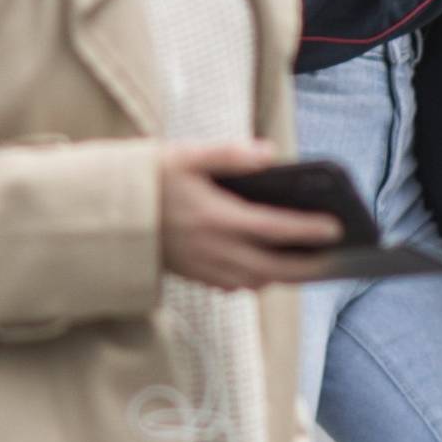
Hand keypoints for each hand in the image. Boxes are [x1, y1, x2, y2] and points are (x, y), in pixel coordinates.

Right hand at [158, 141, 342, 290]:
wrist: (104, 215)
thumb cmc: (148, 179)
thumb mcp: (186, 155)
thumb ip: (231, 155)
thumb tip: (271, 155)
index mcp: (216, 219)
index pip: (275, 229)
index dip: (309, 230)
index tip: (336, 228)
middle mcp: (213, 251)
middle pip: (274, 268)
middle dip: (309, 267)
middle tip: (335, 259)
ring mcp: (203, 269)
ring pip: (256, 282)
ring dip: (284, 275)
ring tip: (309, 263)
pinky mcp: (193, 276)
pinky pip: (233, 286)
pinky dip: (256, 279)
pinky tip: (266, 266)